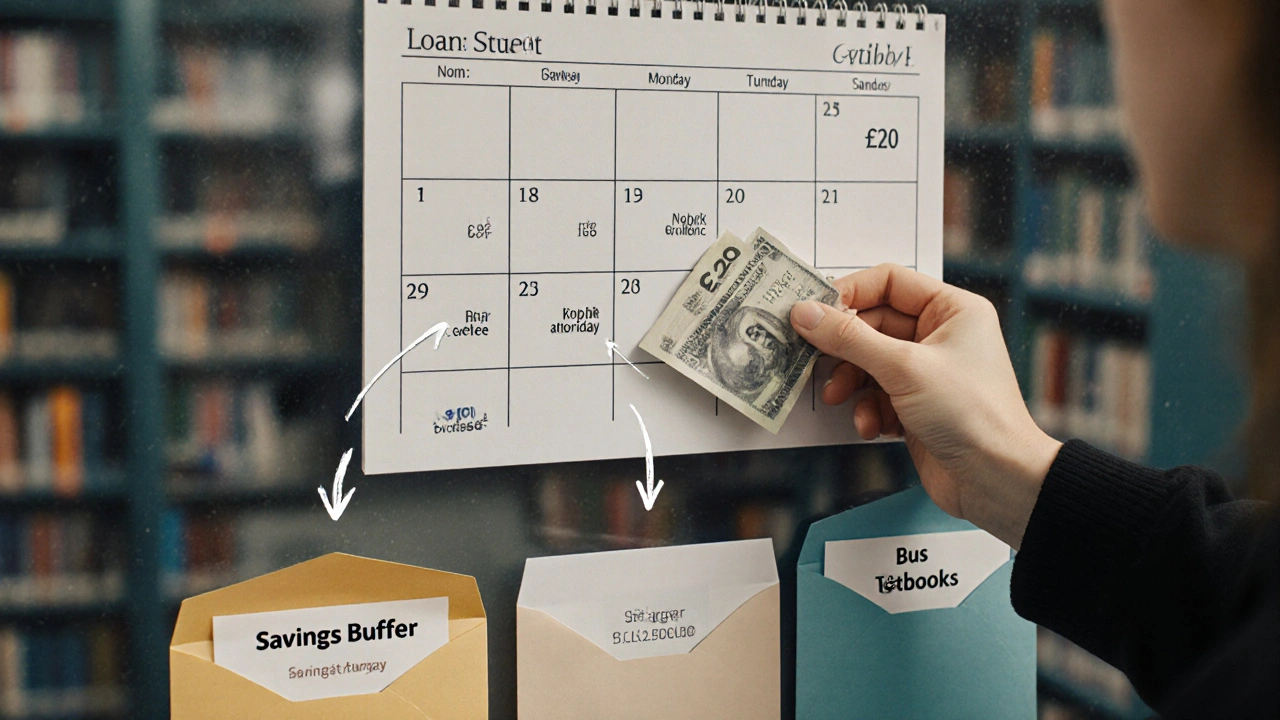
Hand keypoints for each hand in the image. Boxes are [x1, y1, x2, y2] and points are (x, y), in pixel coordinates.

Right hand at [790, 264, 1060, 549]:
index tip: (813, 311)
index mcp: (952, 310)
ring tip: (839, 397)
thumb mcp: (903, 368)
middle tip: (814, 358)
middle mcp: (940, 335)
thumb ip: (849, 338)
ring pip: (869, 362)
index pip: (889, 282)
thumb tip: (804, 312)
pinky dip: (867, 409)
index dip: (849, 293)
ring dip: (850, 381)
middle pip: (873, 324)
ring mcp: (928, 372)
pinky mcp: (917, 405)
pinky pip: (877, 395)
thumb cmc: (971, 414)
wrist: (997, 481)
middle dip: (844, 347)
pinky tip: (871, 426)